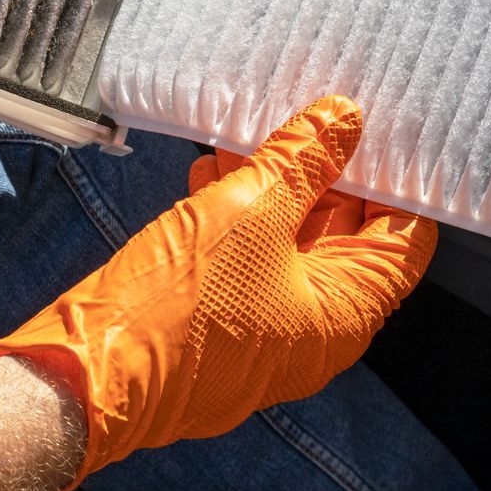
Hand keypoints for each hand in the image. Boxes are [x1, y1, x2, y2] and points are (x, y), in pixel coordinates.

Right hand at [0, 95, 436, 487]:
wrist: (86, 374)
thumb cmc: (175, 310)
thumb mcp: (250, 209)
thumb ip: (304, 160)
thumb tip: (344, 121)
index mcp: (345, 315)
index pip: (404, 240)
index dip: (396, 180)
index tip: (380, 129)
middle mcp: (315, 332)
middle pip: (346, 237)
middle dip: (326, 172)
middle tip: (311, 116)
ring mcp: (265, 332)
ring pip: (288, 245)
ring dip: (274, 187)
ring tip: (249, 135)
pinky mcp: (218, 326)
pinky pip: (246, 262)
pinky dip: (237, 216)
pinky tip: (210, 173)